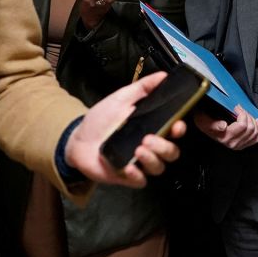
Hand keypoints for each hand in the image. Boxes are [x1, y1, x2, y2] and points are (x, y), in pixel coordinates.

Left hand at [64, 72, 185, 187]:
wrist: (78, 138)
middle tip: (148, 138)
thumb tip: (163, 75)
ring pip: (158, 168)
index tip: (177, 125)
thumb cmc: (102, 118)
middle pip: (171, 153)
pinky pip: (140, 181)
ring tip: (139, 149)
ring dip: (153, 159)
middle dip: (165, 147)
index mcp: (152, 127)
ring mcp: (139, 163)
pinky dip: (137, 175)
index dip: (179, 130)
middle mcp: (150, 147)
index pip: (175, 132)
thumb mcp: (121, 98)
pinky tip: (129, 167)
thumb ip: (142, 87)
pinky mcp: (127, 176)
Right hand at [194, 106, 257, 149]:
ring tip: (246, 114)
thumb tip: (224, 126)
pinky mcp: (243, 145)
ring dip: (252, 121)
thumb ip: (213, 124)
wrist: (204, 127)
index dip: (242, 113)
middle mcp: (233, 143)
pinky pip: (256, 139)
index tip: (236, 107)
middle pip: (250, 128)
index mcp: (225, 137)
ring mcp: (239, 146)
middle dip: (247, 115)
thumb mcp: (203, 120)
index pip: (243, 125)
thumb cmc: (204, 121)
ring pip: (254, 132)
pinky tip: (255, 122)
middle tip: (241, 109)